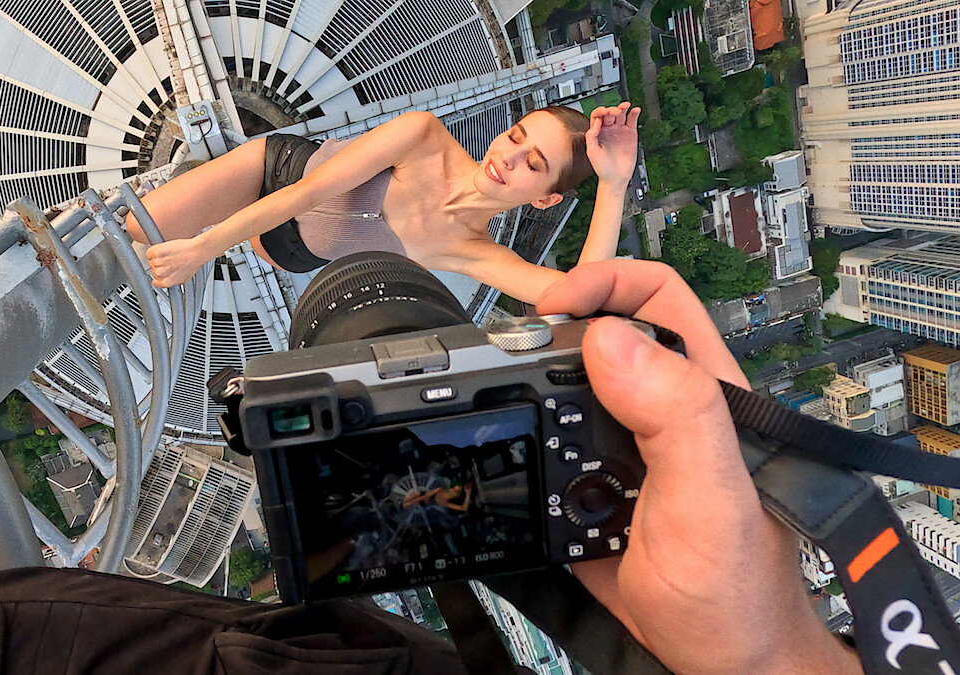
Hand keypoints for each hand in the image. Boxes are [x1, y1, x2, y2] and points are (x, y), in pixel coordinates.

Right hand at [145, 236, 210, 287]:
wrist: (195, 252)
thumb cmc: (193, 263)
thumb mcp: (184, 279)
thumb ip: (174, 282)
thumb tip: (171, 282)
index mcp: (166, 282)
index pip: (155, 282)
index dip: (159, 276)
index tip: (162, 272)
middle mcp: (160, 273)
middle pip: (153, 270)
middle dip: (160, 266)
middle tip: (169, 261)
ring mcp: (158, 262)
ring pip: (151, 261)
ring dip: (157, 258)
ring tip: (168, 255)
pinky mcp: (156, 252)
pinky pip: (149, 253)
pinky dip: (154, 251)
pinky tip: (163, 250)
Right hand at [534, 260, 859, 674]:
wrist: (720, 658)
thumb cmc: (739, 588)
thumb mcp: (710, 496)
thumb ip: (676, 413)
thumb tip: (611, 339)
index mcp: (701, 392)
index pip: (654, 296)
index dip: (602, 282)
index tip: (553, 309)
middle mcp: (659, 410)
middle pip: (594, 335)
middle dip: (545, 335)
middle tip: (504, 356)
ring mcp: (621, 449)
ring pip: (560, 389)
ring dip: (523, 392)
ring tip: (496, 400)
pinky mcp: (588, 489)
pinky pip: (542, 448)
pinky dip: (518, 447)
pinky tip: (511, 459)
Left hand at [586, 102, 640, 187]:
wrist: (615, 177)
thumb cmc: (602, 167)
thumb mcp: (592, 151)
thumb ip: (591, 135)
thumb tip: (596, 121)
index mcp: (597, 132)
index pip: (597, 116)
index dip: (600, 111)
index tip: (604, 112)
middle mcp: (608, 129)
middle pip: (610, 113)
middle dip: (612, 110)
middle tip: (615, 112)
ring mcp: (619, 131)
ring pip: (621, 114)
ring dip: (622, 108)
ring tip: (625, 106)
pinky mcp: (630, 134)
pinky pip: (632, 120)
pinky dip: (634, 114)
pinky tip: (635, 110)